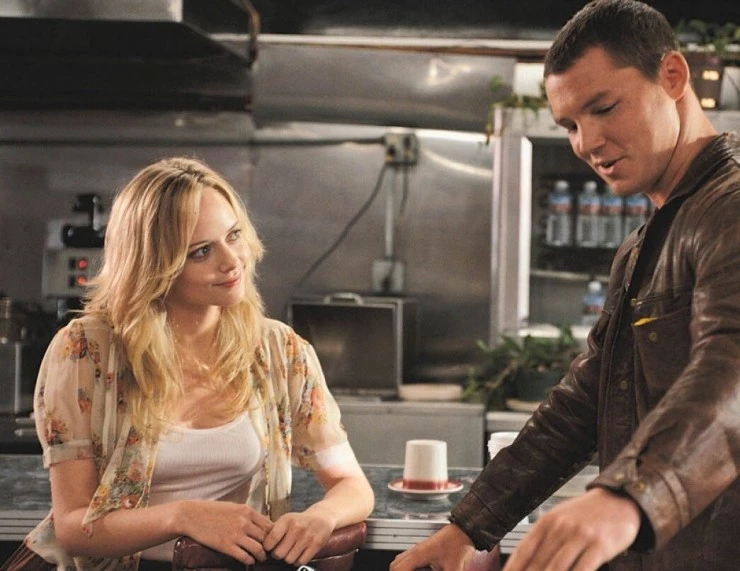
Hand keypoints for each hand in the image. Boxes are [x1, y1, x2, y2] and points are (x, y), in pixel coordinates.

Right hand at [177, 500, 272, 564]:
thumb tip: (259, 522)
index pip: (269, 525)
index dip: (273, 534)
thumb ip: (246, 514)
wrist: (191, 515)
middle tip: (269, 552)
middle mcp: (244, 522)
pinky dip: (249, 560)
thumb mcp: (233, 507)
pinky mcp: (226, 546)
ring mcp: (236, 535)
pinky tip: (249, 561)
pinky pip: (245, 557)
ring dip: (261, 556)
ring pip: (258, 549)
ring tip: (260, 558)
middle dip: (269, 546)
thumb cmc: (211, 510)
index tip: (272, 540)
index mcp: (247, 511)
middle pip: (266, 538)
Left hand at [263, 510, 333, 564]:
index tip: (270, 547)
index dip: (268, 547)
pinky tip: (299, 553)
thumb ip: (273, 530)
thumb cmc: (300, 521)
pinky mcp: (316, 544)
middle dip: (278, 555)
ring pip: (289, 559)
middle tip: (281, 551)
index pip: (271, 539)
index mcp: (286, 520)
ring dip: (289, 558)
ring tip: (291, 551)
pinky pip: (301, 561)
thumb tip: (257, 541)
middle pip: (279, 553)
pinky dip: (298, 561)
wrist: (322, 516)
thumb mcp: (286, 519)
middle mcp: (297, 527)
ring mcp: (307, 536)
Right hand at [390, 523, 476, 570]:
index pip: (397, 568)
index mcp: (419, 553)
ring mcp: (419, 548)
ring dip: (403, 570)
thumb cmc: (460, 544)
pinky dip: (409, 567)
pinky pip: (409, 558)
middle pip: (395, 564)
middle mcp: (416, 550)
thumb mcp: (453, 569)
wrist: (465, 531)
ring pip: (400, 560)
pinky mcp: (424, 549)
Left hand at [504, 488, 640, 570]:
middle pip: (539, 564)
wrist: (618, 499)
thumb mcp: (560, 518)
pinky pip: (583, 569)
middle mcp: (560, 528)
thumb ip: (544, 539)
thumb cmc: (585, 514)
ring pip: (558, 569)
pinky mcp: (600, 546)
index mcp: (547, 522)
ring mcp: (580, 536)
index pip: (523, 551)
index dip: (513, 569)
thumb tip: (524, 562)